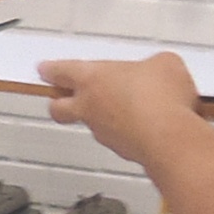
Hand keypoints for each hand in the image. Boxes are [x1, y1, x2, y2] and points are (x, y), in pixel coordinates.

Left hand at [39, 53, 204, 164]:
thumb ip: (152, 65)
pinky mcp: (120, 150)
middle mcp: (89, 107)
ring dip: (99, 116)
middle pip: (58, 108)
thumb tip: (158, 70)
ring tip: (122, 107)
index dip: (51, 70)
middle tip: (61, 97)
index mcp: (91, 79)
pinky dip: (125, 131)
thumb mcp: (163, 63)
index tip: (44, 69)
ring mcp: (102, 132)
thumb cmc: (160, 99)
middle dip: (57, 102)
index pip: (60, 71)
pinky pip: (116, 137)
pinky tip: (145, 125)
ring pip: (89, 124)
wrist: (169, 137)